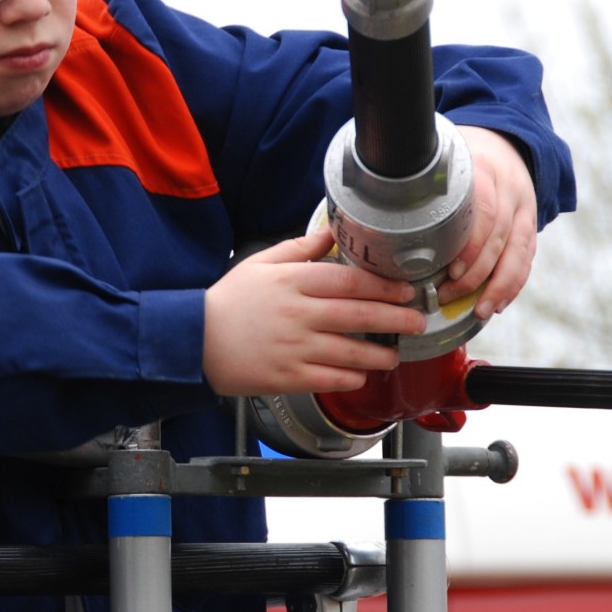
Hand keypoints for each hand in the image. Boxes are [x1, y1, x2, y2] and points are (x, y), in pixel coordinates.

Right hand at [203, 229, 418, 395]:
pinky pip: (331, 379)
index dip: (383, 286)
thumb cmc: (229, 301)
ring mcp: (295, 348)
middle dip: (395, 319)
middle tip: (417, 321)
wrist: (194, 341)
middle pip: (358, 315)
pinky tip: (361, 374)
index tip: (404, 290)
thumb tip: (332, 232)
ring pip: (351, 352)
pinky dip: (351, 378)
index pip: (349, 281)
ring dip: (380, 355)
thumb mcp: (260, 263)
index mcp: (294, 282)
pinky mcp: (288, 377)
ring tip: (395, 354)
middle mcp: (299, 314)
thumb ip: (300, 248)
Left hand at [436, 126, 538, 318]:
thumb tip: (378, 216)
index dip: (470, 245)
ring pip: (518, 252)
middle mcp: (509, 189)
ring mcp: (524, 208)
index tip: (451, 270)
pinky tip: (498, 303)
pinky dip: (513, 283)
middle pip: (498, 237)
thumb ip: (421, 185)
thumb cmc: (461, 158)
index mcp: (484, 170)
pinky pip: (527, 258)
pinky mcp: (531, 224)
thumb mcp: (442, 159)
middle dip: (475, 273)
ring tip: (479, 310)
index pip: (483, 210)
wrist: (504, 143)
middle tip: (447, 295)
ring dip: (498, 286)